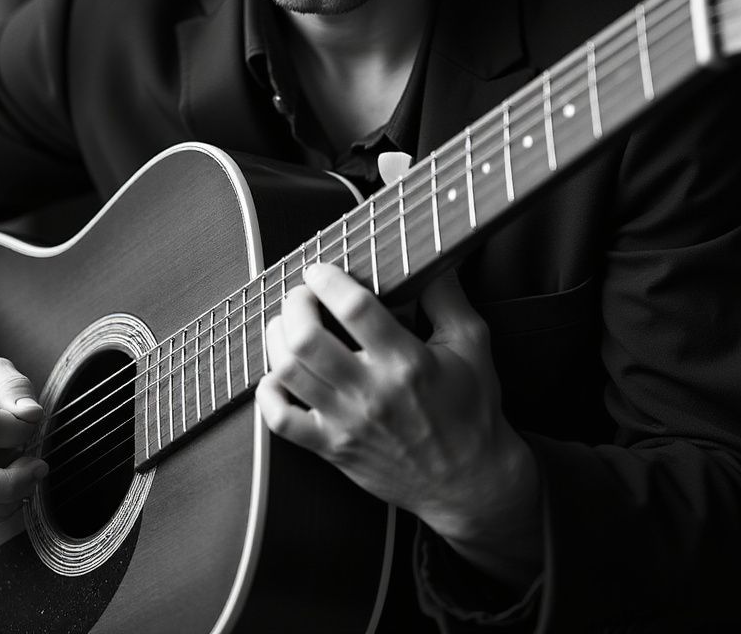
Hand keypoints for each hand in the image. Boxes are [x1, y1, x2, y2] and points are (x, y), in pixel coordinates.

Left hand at [255, 263, 540, 585]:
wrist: (470, 483)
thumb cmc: (472, 410)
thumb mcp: (472, 345)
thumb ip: (448, 297)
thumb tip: (432, 257)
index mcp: (408, 363)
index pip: (355, 310)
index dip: (328, 281)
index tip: (319, 270)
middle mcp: (372, 393)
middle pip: (307, 339)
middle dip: (295, 305)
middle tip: (301, 295)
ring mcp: (347, 423)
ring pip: (288, 372)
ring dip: (278, 339)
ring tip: (287, 325)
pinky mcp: (333, 448)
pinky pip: (281, 420)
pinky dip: (268, 392)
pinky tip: (277, 374)